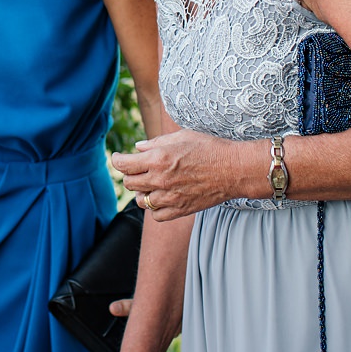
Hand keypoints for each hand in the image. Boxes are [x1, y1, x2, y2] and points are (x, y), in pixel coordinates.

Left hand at [109, 128, 248, 220]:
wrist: (234, 169)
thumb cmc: (209, 148)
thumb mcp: (181, 136)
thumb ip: (155, 143)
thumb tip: (137, 148)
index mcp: (157, 159)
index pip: (123, 164)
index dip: (116, 159)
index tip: (119, 157)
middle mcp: (160, 179)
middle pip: (129, 183)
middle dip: (129, 174)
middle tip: (137, 169)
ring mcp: (169, 197)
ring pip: (140, 201)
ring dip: (141, 192)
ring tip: (150, 184)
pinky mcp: (180, 210)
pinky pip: (156, 215)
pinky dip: (154, 208)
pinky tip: (161, 198)